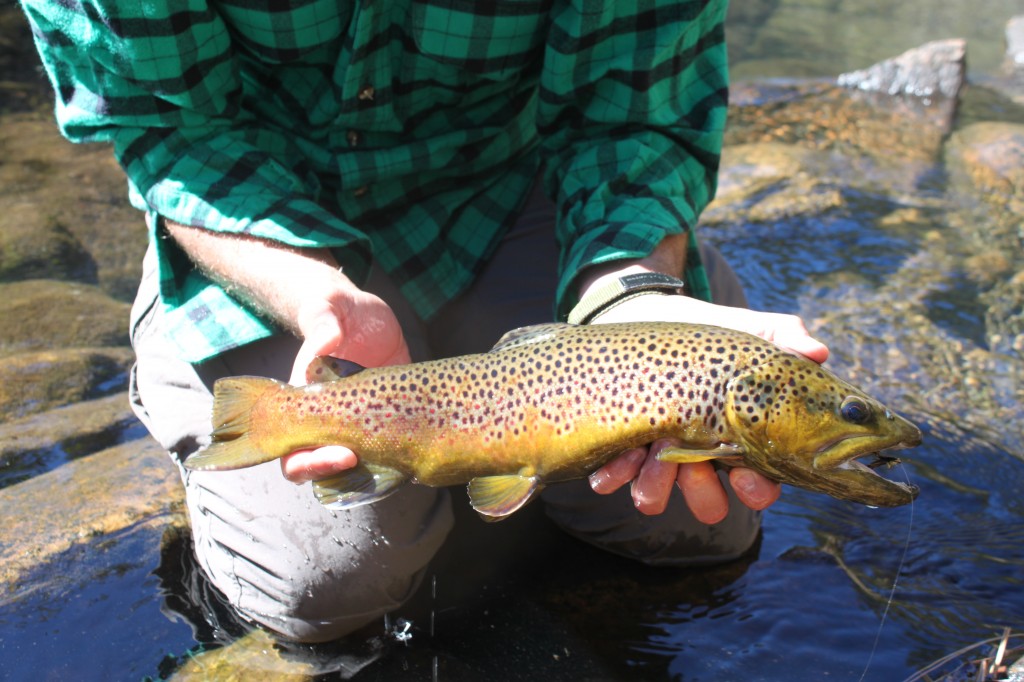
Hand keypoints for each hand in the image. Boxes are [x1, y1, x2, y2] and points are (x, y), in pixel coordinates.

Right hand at [163, 220, 409, 484]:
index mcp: (308, 400)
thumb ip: (321, 326)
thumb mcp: (326, 310)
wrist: (364, 313)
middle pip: (322, 465)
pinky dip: (405, 453)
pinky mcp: (392, 413)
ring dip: (372, 468)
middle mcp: (332, 417)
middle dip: (337, 471)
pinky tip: (424, 447)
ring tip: (399, 459)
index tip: (341, 452)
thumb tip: (325, 344)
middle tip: (360, 458)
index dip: (312, 460)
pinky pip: (395, 444)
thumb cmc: (334, 309)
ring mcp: (363, 419)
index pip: (295, 448)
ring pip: (360, 462)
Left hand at [586, 289, 827, 523]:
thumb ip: (781, 337)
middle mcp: (698, 456)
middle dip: (702, 492)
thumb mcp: (743, 329)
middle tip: (694, 462)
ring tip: (652, 451)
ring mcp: (657, 456)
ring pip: (657, 497)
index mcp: (736, 439)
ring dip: (656, 485)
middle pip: (709, 503)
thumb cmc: (703, 331)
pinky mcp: (619, 446)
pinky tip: (619, 452)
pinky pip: (614, 477)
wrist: (643, 312)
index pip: (760, 484)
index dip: (756, 489)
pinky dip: (616, 471)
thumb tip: (817, 351)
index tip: (745, 473)